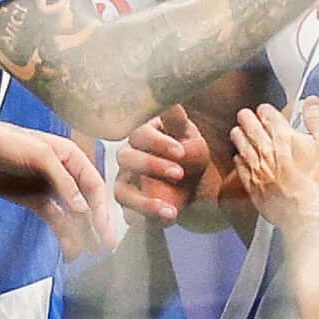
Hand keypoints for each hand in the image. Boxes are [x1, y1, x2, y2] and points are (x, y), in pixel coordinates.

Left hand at [0, 124, 123, 257]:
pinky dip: (63, 234)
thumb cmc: (6, 141)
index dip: (101, 207)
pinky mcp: (35, 200)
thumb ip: (63, 180)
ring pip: (73, 214)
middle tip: (106, 245)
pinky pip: (55, 219)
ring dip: (82, 232)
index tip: (104, 228)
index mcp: (70, 156)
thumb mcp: (39, 155)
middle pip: (87, 201)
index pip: (94, 184)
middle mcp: (64, 173)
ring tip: (89, 252)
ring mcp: (49, 187)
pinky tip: (69, 248)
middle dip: (97, 224)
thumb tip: (82, 206)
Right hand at [115, 108, 209, 224]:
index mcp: (144, 135)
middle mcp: (129, 155)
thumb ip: (178, 124)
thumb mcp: (192, 140)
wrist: (196, 188)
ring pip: (121, 189)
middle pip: (126, 157)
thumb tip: (171, 102)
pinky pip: (128, 212)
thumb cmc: (191, 156)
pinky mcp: (129, 204)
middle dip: (152, 165)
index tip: (181, 152)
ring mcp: (126, 181)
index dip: (158, 142)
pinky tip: (168, 216)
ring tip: (171, 209)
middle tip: (179, 173)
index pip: (140, 133)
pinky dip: (147, 216)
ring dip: (144, 200)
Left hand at [229, 100, 318, 236]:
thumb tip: (312, 102)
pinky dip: (238, 161)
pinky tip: (238, 159)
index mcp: (283, 135)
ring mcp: (257, 168)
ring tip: (236, 132)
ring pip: (242, 146)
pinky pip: (240, 169)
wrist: (306, 213)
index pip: (268, 114)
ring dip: (238, 136)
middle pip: (250, 128)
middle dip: (246, 118)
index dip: (266, 110)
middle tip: (244, 115)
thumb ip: (318, 120)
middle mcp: (265, 149)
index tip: (265, 109)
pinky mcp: (253, 186)